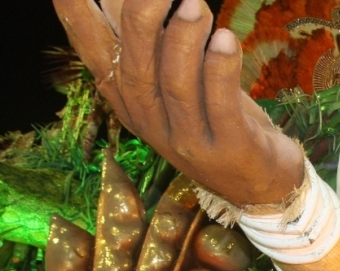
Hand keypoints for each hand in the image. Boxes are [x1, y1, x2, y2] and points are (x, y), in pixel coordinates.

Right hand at [52, 0, 302, 204]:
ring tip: (195, 4)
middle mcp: (152, 123)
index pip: (96, 57)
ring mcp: (189, 140)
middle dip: (140, 22)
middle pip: (135, 69)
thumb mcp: (174, 79)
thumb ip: (147, 39)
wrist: (262, 184)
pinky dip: (220, 70)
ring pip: (176, 86)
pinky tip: (225, 39)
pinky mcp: (229, 148)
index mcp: (130, 102)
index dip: (78, 21)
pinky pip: (220, 105)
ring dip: (183, 40)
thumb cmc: (215, 118)